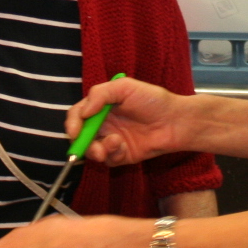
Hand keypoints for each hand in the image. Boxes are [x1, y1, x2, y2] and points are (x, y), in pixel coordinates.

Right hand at [69, 76, 193, 167]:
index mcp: (100, 106)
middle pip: (80, 136)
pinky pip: (108, 160)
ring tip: (114, 143)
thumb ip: (100, 94)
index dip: (72, 123)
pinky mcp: (121, 155)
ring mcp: (111, 140)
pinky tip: (124, 147)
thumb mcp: (125, 87)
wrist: (175, 121)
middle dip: (81, 143)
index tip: (75, 131)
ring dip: (97, 150)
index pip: (77, 115)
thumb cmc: (152, 100)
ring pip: (92, 151)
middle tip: (92, 146)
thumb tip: (83, 112)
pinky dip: (113, 155)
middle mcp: (103, 124)